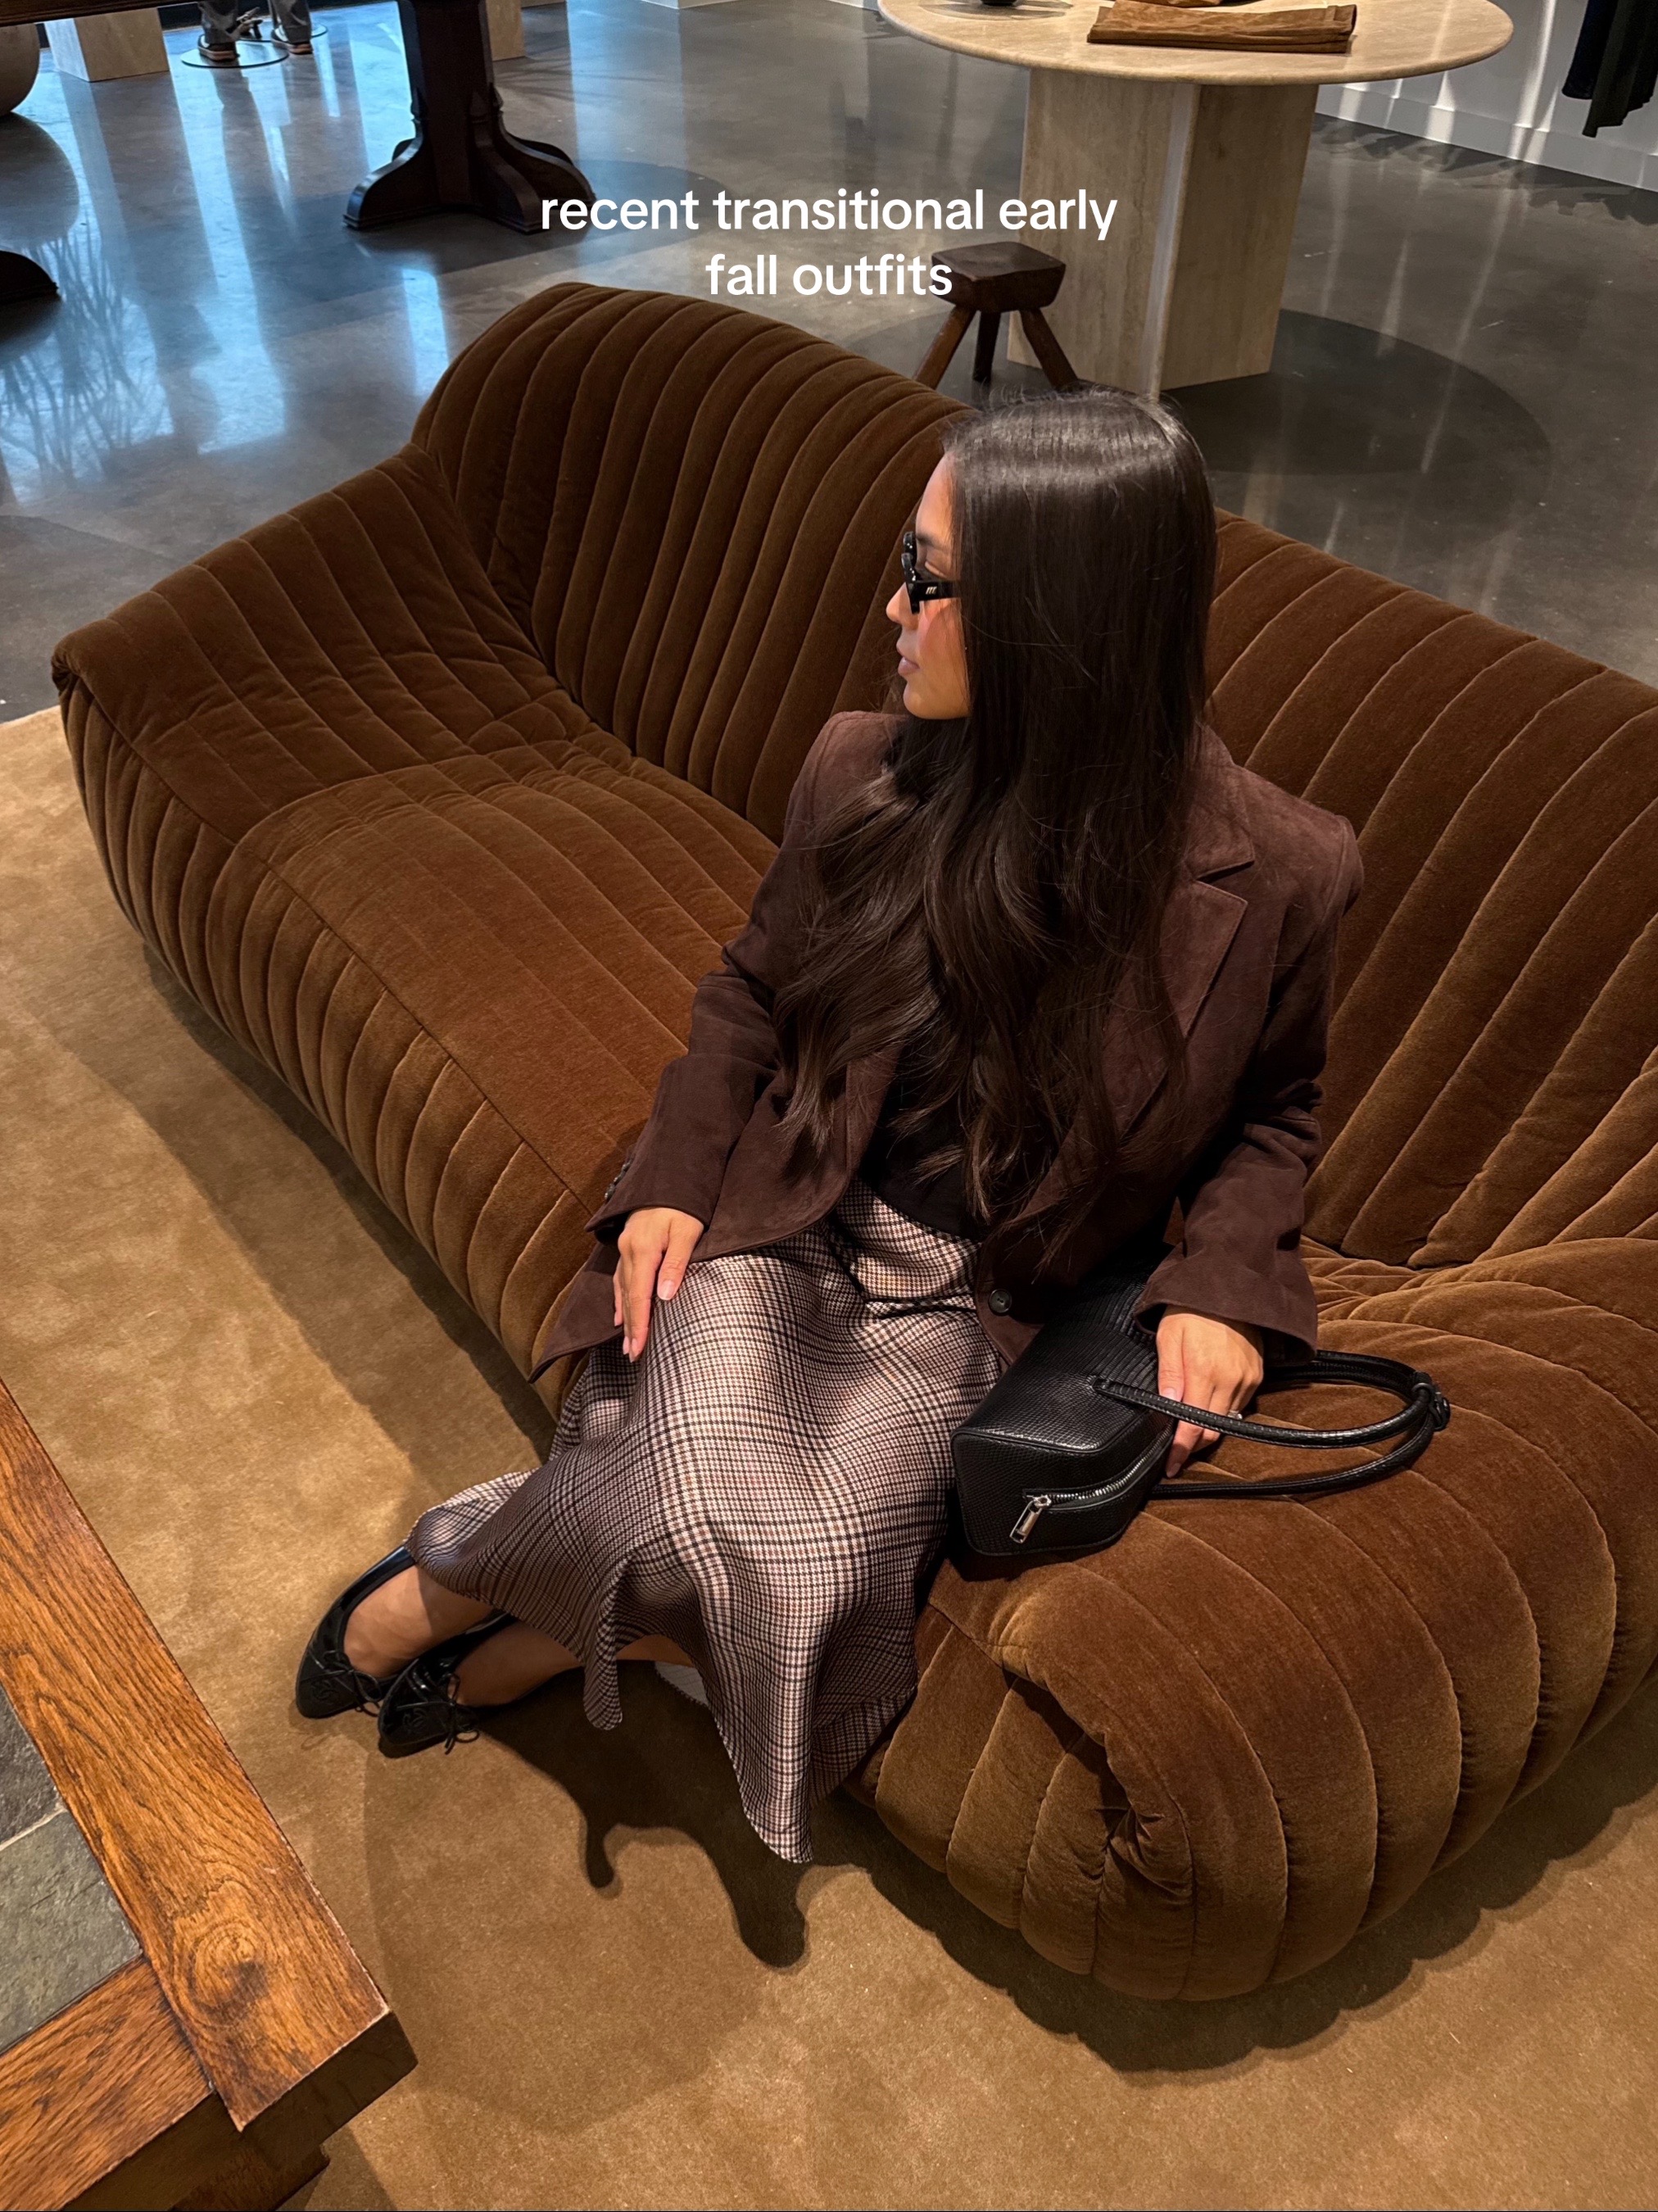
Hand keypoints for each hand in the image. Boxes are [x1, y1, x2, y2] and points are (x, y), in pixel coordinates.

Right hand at [614, 1208, 704, 1360]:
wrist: (670, 1174)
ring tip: (626, 1342)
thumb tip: (665, 1296)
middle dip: (630, 1328)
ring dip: (625, 1317)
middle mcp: (629, 1251)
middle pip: (628, 1297)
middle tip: (632, 1355)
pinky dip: (619, 1297)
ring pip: (622, 1289)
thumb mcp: (687, 1230)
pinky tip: (619, 1312)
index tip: (638, 1349)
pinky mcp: (629, 1244)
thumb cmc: (685, 1203)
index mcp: (643, 1250)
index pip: (640, 1296)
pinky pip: (620, 1277)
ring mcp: (626, 1247)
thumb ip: (676, 1263)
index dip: (640, 1325)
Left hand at [1155, 1309, 1263, 1476]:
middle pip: (1212, 1431)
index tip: (1171, 1467)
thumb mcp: (1168, 1336)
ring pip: (1227, 1421)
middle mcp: (1229, 1380)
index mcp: (1203, 1372)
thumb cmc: (1191, 1308)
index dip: (1181, 1451)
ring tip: (1190, 1426)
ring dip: (1208, 1428)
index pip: (1192, 1426)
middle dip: (1193, 1444)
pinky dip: (1223, 1410)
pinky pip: (1240, 1405)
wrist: (1228, 1286)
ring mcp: (1247, 1379)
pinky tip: (1210, 1403)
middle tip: (1176, 1450)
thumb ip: (1169, 1374)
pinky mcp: (1257, 1374)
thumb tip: (1165, 1406)